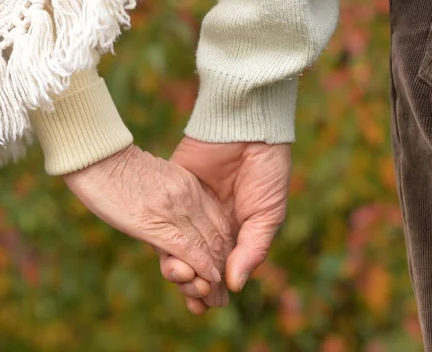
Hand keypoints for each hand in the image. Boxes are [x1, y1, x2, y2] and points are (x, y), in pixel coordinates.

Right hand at [63, 144, 233, 286]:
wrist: (97, 158)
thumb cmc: (116, 168)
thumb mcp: (154, 178)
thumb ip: (170, 196)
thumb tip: (171, 217)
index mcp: (189, 184)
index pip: (219, 220)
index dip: (225, 247)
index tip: (224, 269)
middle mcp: (189, 196)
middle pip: (217, 235)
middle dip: (223, 267)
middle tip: (223, 293)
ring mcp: (175, 209)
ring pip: (206, 245)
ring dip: (213, 276)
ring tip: (217, 298)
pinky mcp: (158, 223)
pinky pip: (188, 248)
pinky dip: (201, 266)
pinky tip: (209, 279)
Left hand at [165, 137, 290, 313]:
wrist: (247, 126)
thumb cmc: (266, 169)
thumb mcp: (268, 213)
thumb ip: (252, 249)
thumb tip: (235, 286)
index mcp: (236, 229)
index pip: (222, 265)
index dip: (215, 287)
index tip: (209, 305)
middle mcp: (211, 222)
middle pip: (197, 260)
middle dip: (194, 284)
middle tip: (194, 302)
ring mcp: (190, 207)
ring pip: (177, 245)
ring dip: (177, 268)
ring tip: (180, 283)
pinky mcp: (173, 190)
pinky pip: (163, 220)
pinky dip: (163, 240)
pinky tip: (165, 259)